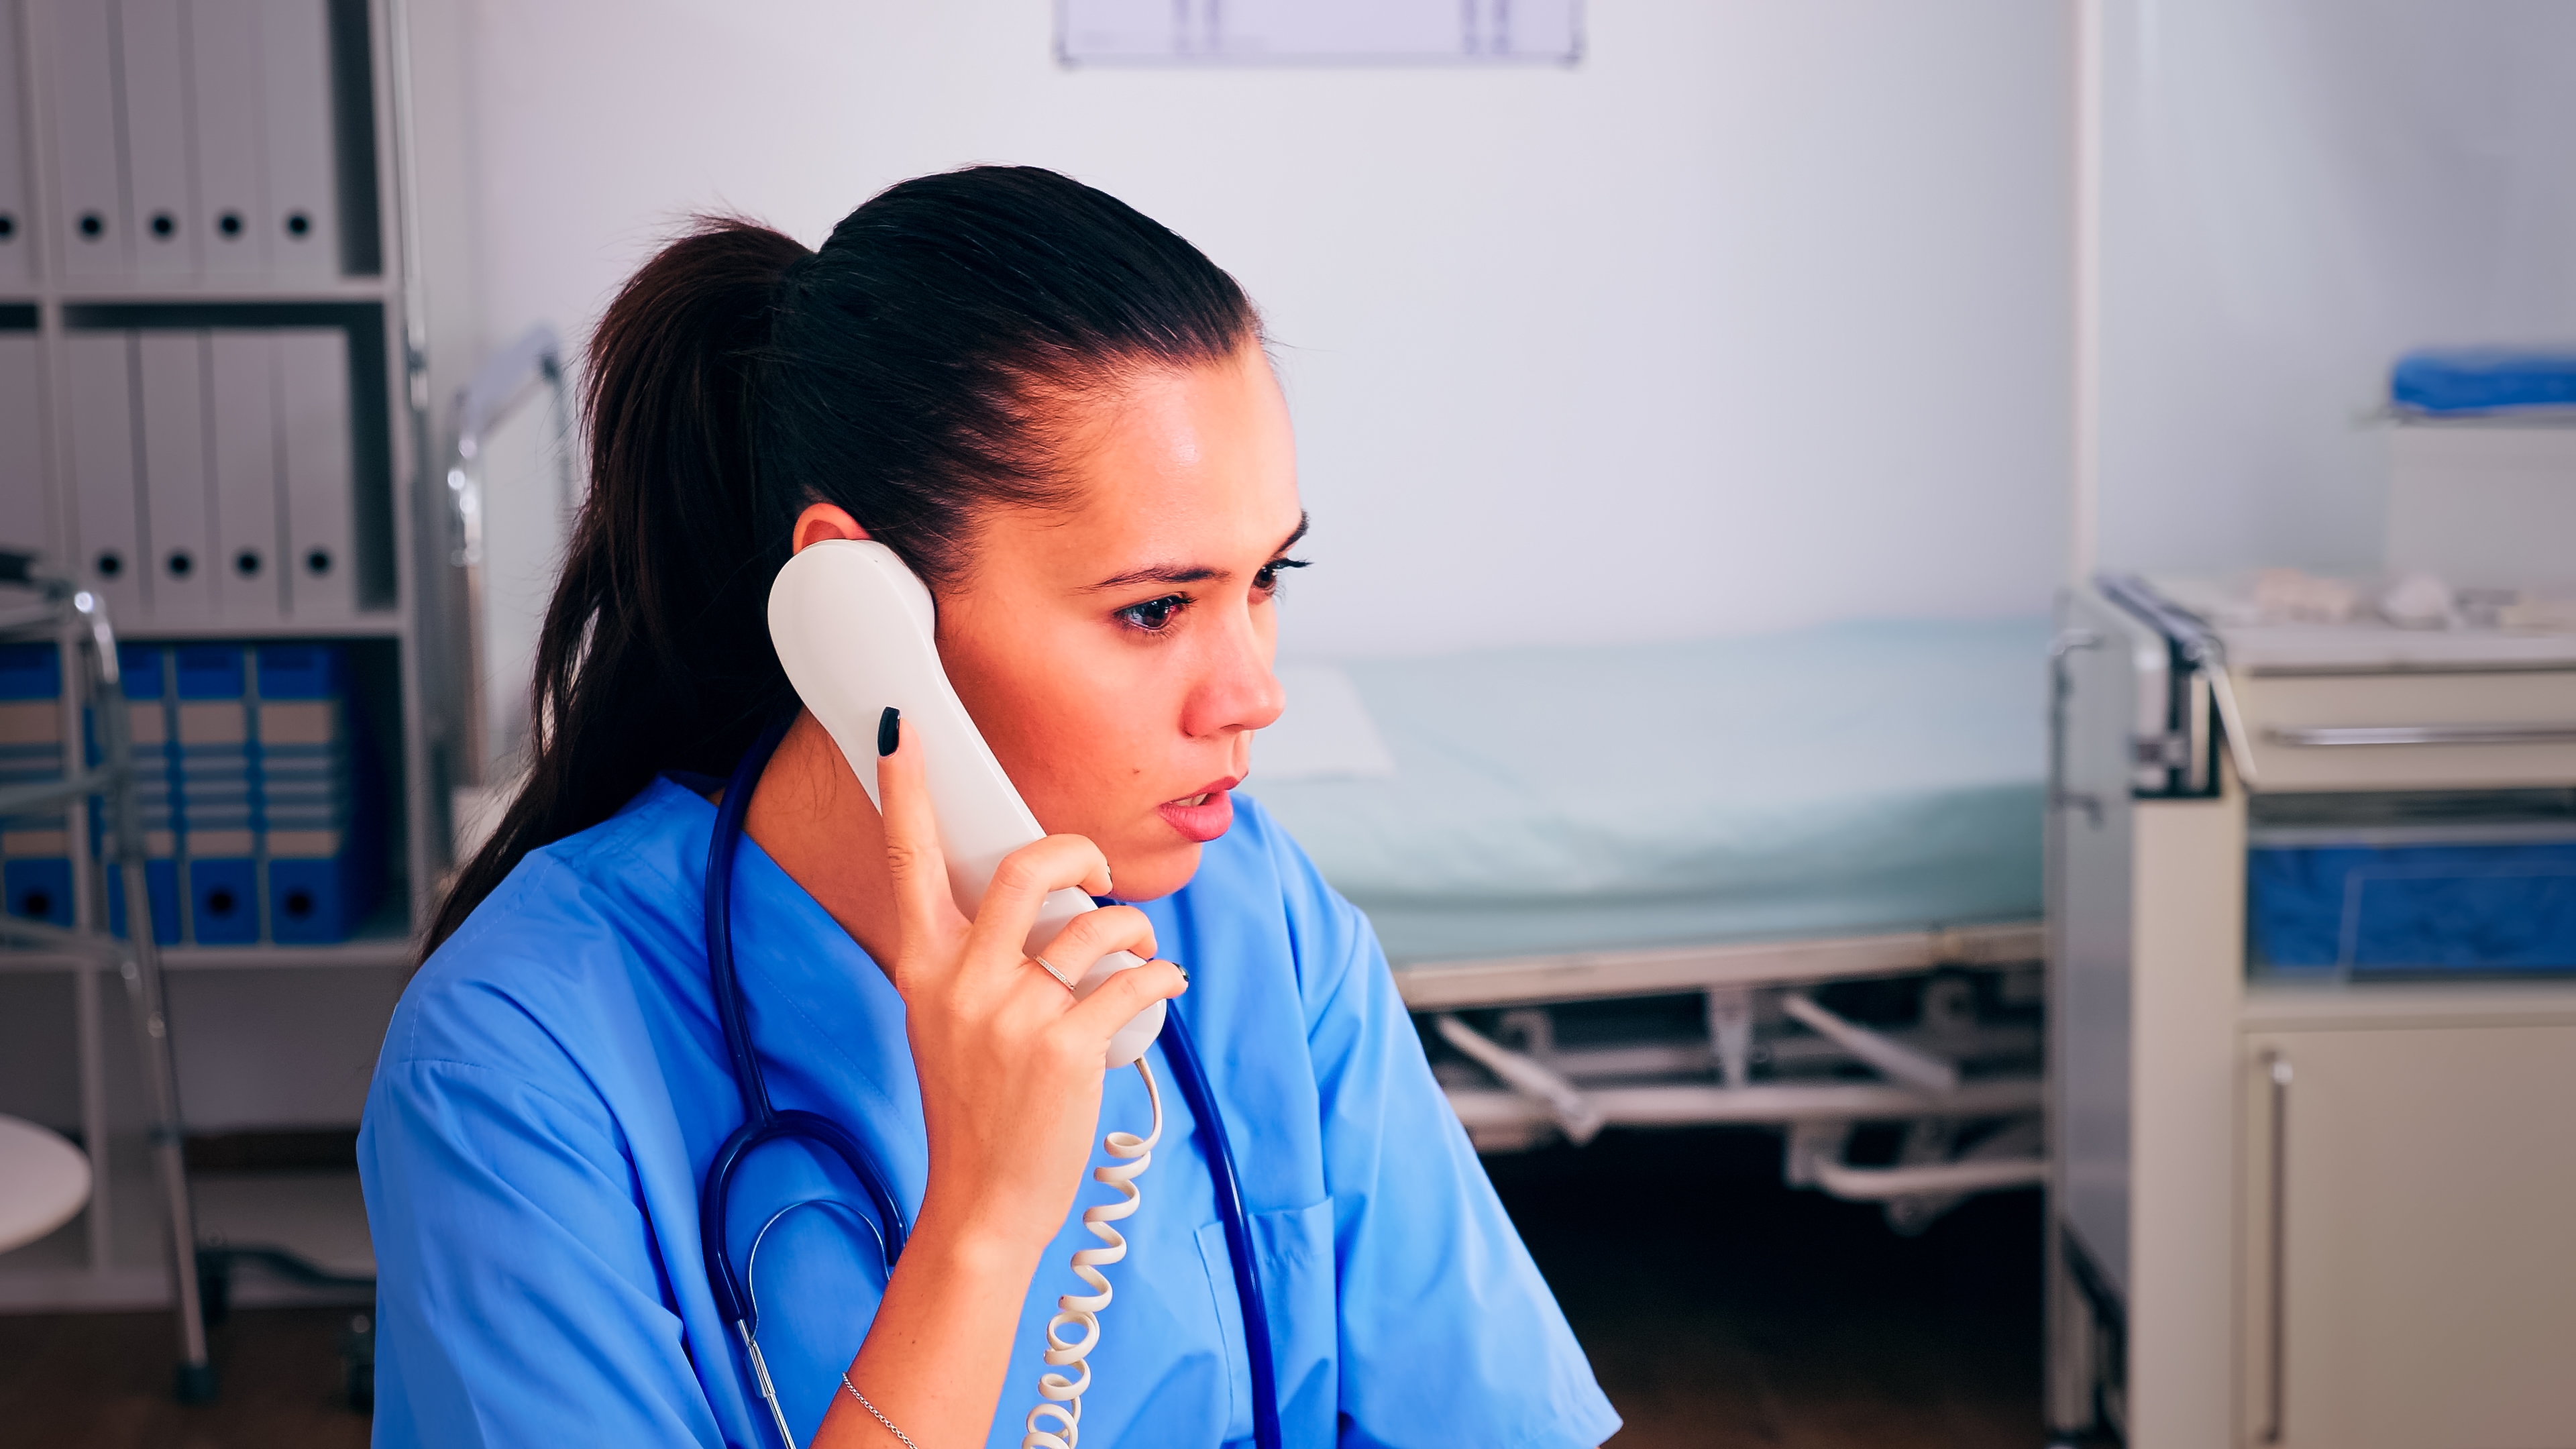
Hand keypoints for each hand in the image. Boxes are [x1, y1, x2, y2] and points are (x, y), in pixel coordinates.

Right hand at [874, 715, 1189, 1260]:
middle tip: (1097, 877)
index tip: (898, 728)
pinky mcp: (1068, 1050)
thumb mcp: (948, 1023)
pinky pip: (1136, 982)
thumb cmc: (976, 1108)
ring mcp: (1013, 1017)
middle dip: (1077, 854)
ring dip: (1136, 933)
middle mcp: (962, 983)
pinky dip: (1162, 980)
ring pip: (1098, 927)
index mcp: (925, 967)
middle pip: (1025, 867)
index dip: (904, 788)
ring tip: (1140, 958)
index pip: (907, 859)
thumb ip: (976, 960)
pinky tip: (1162, 991)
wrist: (982, 1204)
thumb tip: (1043, 904)